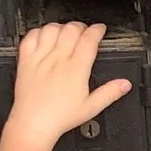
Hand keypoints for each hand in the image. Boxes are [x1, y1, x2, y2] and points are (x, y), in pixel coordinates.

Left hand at [0, 22, 133, 150]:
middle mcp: (58, 60)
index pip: (89, 39)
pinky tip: (44, 37)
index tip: (100, 29)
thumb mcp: (91, 108)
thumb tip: (125, 84)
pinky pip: (30, 37)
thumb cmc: (59, 117)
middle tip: (85, 31)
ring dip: (60, 27)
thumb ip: (110, 93)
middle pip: (71, 29)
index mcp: (76, 69)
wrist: (33, 124)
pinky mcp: (25, 61)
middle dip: (81, 26)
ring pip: (51, 29)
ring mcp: (40, 59)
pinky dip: (38, 33)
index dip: (97, 30)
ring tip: (65, 32)